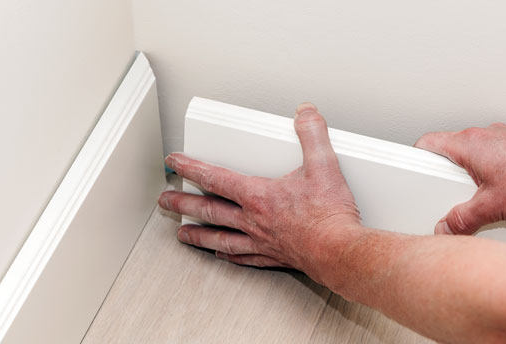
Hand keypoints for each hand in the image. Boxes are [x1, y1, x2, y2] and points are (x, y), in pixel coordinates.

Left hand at [158, 103, 362, 282]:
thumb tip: (305, 114)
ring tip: (182, 234)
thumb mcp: (324, 165)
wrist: (339, 250)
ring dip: (198, 234)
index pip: (216, 178)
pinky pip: (243, 257)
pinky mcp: (274, 256)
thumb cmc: (329, 216)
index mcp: (259, 196)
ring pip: (220, 237)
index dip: (191, 167)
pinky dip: (228, 255)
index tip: (174, 163)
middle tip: (165, 201)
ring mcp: (261, 241)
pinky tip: (221, 255)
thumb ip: (313, 135)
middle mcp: (254, 220)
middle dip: (183, 204)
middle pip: (209, 210)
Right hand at [415, 123, 505, 234]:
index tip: (414, 171)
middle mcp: (484, 135)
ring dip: (474, 176)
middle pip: (451, 152)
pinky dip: (494, 175)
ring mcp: (502, 138)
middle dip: (448, 176)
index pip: (428, 143)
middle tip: (454, 195)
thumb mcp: (492, 207)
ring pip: (474, 156)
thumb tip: (448, 226)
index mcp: (468, 143)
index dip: (417, 158)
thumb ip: (462, 219)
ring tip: (485, 196)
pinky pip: (495, 159)